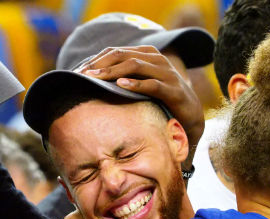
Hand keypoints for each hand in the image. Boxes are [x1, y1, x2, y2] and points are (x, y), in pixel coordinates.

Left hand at [75, 45, 203, 165]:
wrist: (191, 116)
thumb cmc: (160, 100)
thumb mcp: (140, 85)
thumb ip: (123, 77)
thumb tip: (93, 80)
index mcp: (147, 54)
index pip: (116, 51)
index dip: (96, 59)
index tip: (78, 71)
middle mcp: (157, 60)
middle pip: (123, 55)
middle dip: (100, 64)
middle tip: (82, 74)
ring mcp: (166, 73)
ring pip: (136, 66)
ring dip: (113, 71)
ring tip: (95, 78)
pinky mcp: (173, 90)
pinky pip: (152, 84)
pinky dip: (135, 84)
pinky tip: (121, 85)